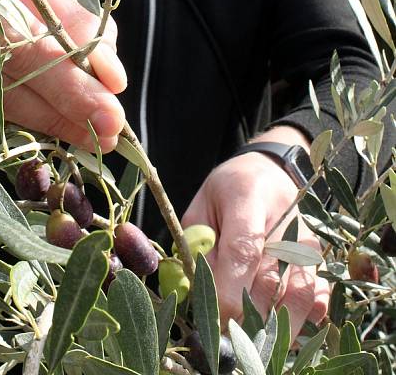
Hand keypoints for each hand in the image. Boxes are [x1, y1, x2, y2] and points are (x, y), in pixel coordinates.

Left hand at [182, 132, 329, 340]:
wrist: (266, 174)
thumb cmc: (226, 194)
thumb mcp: (201, 209)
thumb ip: (196, 248)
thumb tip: (198, 296)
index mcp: (247, 197)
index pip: (243, 250)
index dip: (229, 291)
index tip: (213, 319)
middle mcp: (285, 220)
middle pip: (271, 281)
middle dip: (246, 318)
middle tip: (225, 339)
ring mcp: (307, 241)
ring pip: (299, 296)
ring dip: (275, 327)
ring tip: (250, 343)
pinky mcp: (320, 260)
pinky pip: (319, 299)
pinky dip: (302, 322)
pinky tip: (278, 331)